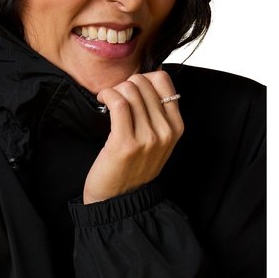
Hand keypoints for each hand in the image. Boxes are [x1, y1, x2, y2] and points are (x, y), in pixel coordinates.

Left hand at [83, 70, 183, 203]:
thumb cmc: (133, 166)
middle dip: (125, 84)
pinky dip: (107, 94)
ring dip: (114, 90)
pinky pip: (118, 102)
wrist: (119, 200)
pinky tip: (102, 99)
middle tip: (116, 97)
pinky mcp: (125, 143)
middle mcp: (166, 131)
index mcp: (176, 126)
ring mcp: (148, 138)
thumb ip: (156, 112)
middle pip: (143, 82)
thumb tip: (143, 77)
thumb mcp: (156, 140)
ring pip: (130, 90)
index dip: (143, 77)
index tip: (131, 88)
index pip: (163, 80)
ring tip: (108, 101)